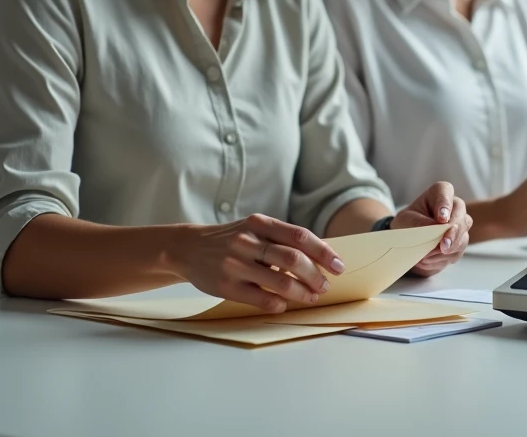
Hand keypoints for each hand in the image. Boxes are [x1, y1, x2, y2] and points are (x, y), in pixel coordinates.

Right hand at [170, 214, 344, 313]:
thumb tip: (321, 255)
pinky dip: (279, 303)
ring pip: (280, 281)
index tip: (338, 265)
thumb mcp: (253, 228)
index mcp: (259, 223)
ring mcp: (235, 264)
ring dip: (302, 292)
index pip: (299, 236)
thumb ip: (281, 238)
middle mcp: (247, 241)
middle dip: (315, 275)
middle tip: (325, 286)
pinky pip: (261, 299)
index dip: (323, 252)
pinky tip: (285, 304)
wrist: (188, 248)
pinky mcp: (226, 286)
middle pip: (293, 259)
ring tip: (311, 296)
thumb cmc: (231, 239)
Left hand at [391, 182, 472, 276]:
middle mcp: (454, 207)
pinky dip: (441, 259)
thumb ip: (421, 224)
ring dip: (447, 249)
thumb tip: (437, 231)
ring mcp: (460, 226)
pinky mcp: (459, 243)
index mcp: (438, 194)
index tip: (441, 219)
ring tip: (426, 256)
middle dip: (453, 233)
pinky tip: (427, 259)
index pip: (445, 192)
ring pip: (463, 237)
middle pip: (461, 217)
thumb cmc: (407, 223)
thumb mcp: (407, 221)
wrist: (408, 239)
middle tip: (443, 245)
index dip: (445, 205)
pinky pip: (456, 252)